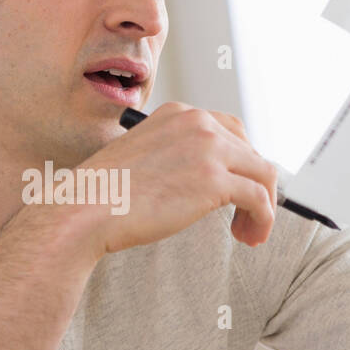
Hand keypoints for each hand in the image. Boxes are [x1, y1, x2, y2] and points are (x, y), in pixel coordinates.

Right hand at [70, 102, 278, 258]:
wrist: (86, 207)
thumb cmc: (103, 193)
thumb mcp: (141, 158)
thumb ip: (173, 157)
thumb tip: (198, 183)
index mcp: (178, 113)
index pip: (228, 129)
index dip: (239, 162)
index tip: (235, 188)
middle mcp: (197, 123)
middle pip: (250, 151)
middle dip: (253, 184)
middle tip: (244, 215)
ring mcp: (208, 149)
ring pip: (262, 174)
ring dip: (263, 205)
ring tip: (248, 232)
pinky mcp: (215, 180)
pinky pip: (260, 198)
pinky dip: (262, 219)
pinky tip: (248, 236)